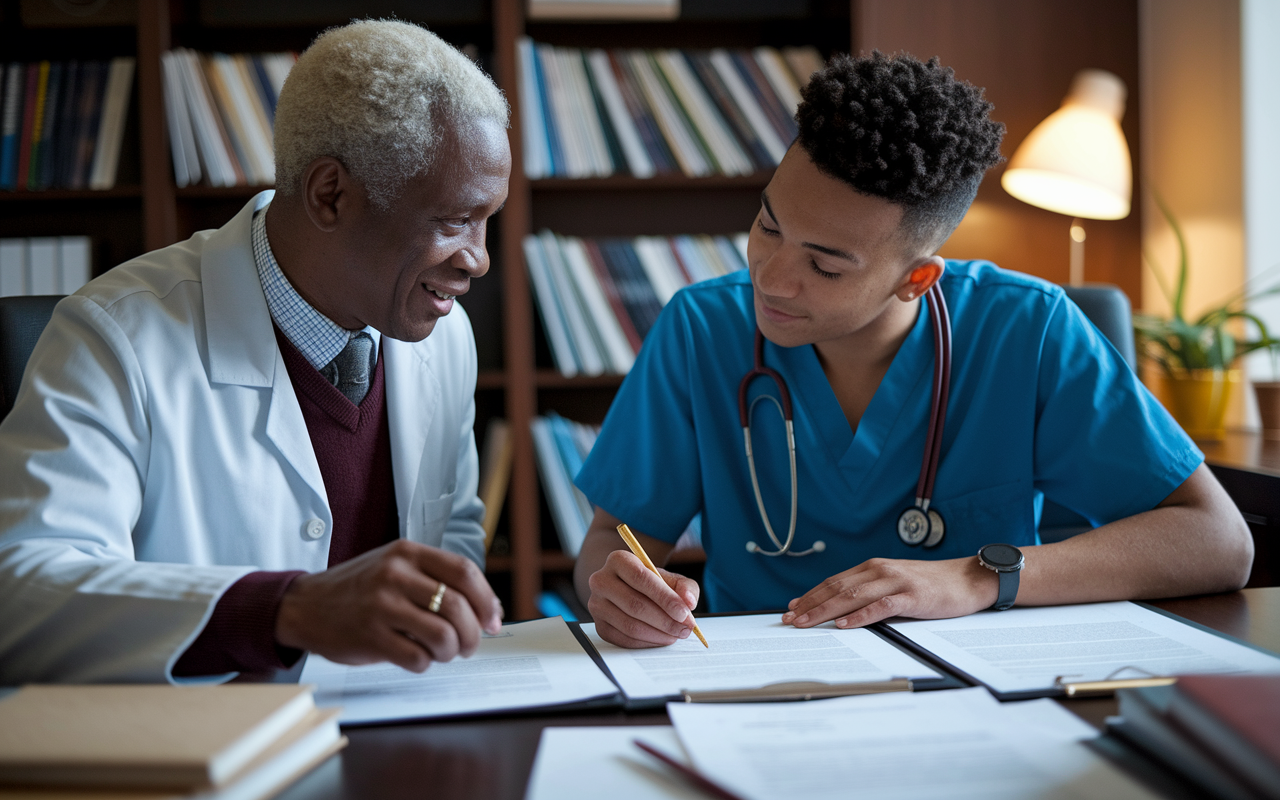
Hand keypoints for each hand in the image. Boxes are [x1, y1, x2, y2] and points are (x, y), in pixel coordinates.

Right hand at [275, 539, 502, 671]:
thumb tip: (487, 610)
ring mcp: (382, 606)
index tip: (492, 620)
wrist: (305, 605)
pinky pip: (417, 658)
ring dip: (451, 651)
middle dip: (473, 634)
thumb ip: (435, 579)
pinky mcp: (370, 637)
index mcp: (408, 553)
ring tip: (443, 652)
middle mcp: (396, 575)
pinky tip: (416, 657)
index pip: (465, 572)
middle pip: (459, 608)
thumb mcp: (395, 567)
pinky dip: (425, 664)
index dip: (487, 600)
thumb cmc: (359, 589)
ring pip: (443, 635)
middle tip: (469, 645)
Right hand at [587, 550, 699, 647]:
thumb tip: (688, 601)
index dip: (664, 597)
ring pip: (630, 625)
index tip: (684, 612)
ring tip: (676, 634)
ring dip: (658, 634)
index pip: (641, 578)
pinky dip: (647, 642)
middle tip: (685, 628)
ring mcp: (597, 605)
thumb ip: (685, 587)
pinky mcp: (600, 626)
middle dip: (665, 620)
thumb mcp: (671, 579)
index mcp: (618, 560)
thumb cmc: (651, 584)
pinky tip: (661, 638)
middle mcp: (601, 581)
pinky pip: (624, 639)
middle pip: (635, 604)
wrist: (628, 590)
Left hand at [781, 556, 999, 628]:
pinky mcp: (912, 596)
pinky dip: (861, 616)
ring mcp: (896, 582)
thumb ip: (870, 591)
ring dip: (826, 610)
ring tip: (806, 622)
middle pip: (837, 588)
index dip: (810, 595)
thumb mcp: (894, 583)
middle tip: (789, 619)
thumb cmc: (931, 585)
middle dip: (810, 604)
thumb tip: (841, 610)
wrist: (968, 579)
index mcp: (873, 568)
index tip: (791, 608)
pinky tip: (845, 624)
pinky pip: (882, 606)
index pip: (833, 582)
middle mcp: (880, 571)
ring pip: (852, 596)